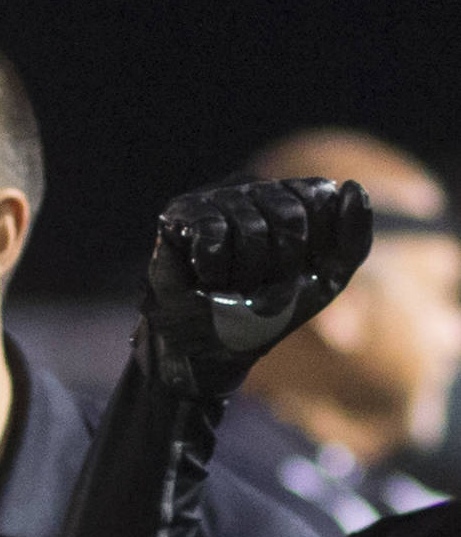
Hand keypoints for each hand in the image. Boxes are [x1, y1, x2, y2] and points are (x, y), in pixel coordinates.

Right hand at [138, 176, 372, 396]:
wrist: (214, 350)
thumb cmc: (267, 314)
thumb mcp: (324, 281)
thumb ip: (354, 238)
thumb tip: (352, 186)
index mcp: (292, 198)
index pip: (319, 198)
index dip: (310, 249)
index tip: (292, 275)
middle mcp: (256, 188)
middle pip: (289, 215)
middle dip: (278, 268)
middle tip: (258, 288)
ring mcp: (218, 196)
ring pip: (249, 227)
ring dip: (243, 275)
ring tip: (229, 287)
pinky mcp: (182, 211)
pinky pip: (211, 231)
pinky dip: (213, 269)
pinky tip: (205, 279)